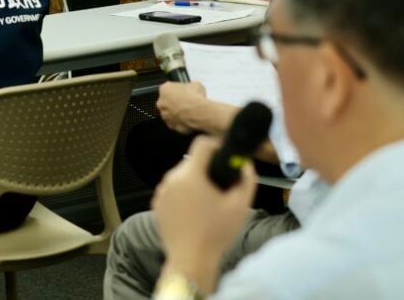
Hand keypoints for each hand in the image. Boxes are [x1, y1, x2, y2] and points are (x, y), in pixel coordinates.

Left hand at [152, 136, 256, 293]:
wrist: (191, 260)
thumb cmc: (216, 233)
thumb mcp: (240, 206)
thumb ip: (246, 179)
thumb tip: (245, 164)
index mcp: (190, 174)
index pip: (201, 144)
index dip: (216, 146)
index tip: (226, 158)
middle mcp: (171, 178)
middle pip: (192, 163)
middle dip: (207, 170)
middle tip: (221, 188)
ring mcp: (161, 192)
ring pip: (181, 178)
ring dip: (194, 184)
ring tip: (208, 204)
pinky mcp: (156, 205)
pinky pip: (172, 192)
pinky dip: (182, 196)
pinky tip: (194, 214)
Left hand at [155, 81, 208, 132]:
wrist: (199, 112)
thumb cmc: (195, 98)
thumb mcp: (195, 85)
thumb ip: (189, 87)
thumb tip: (193, 90)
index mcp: (165, 89)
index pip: (168, 88)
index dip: (176, 91)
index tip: (182, 92)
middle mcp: (161, 102)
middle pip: (166, 101)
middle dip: (174, 102)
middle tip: (185, 103)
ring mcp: (165, 115)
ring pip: (169, 113)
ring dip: (176, 113)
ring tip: (188, 112)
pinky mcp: (171, 126)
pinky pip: (175, 123)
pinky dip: (180, 122)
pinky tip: (189, 120)